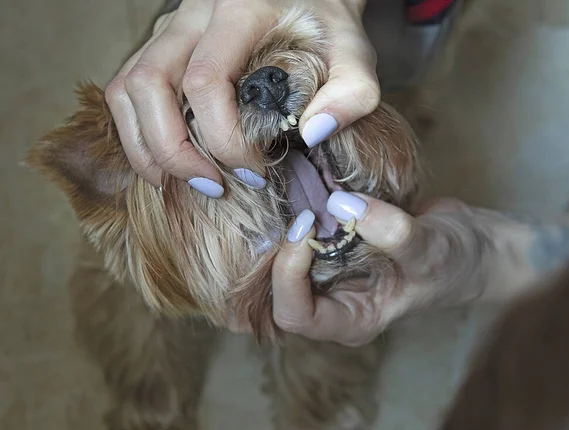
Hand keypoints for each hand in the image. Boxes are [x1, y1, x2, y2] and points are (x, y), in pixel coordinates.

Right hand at [105, 0, 378, 195]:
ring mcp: (169, 29)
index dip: (223, 139)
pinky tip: (164, 160)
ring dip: (144, 145)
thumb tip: (313, 135)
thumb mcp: (354, 53)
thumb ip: (352, 92)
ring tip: (174, 181)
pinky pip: (126, 90)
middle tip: (211, 185)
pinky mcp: (161, 45)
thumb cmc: (325, 28)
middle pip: (149, 84)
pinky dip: (136, 132)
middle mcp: (191, 16)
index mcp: (240, 11)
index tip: (255, 172)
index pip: (206, 82)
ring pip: (127, 88)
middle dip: (173, 150)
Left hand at [272, 192, 490, 346]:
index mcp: (350, 320)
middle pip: (277, 286)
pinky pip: (304, 233)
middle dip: (279, 247)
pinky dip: (301, 209)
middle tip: (297, 205)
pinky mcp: (335, 245)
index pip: (295, 315)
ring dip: (285, 227)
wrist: (471, 245)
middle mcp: (334, 301)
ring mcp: (332, 273)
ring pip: (285, 257)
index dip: (288, 275)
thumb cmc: (456, 263)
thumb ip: (391, 233)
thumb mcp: (430, 251)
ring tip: (295, 191)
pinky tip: (306, 184)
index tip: (307, 227)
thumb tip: (342, 205)